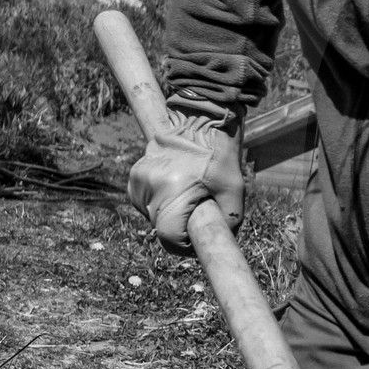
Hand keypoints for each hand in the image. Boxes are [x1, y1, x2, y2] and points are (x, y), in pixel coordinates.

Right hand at [127, 108, 243, 254]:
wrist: (202, 121)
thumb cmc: (221, 156)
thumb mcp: (234, 191)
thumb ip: (228, 221)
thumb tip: (214, 243)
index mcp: (174, 190)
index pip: (169, 237)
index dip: (183, 246)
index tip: (195, 242)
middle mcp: (151, 185)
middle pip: (159, 227)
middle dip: (178, 228)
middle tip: (198, 212)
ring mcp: (139, 178)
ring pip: (149, 215)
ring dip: (166, 215)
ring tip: (187, 196)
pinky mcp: (134, 173)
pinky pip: (142, 201)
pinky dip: (156, 202)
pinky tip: (173, 190)